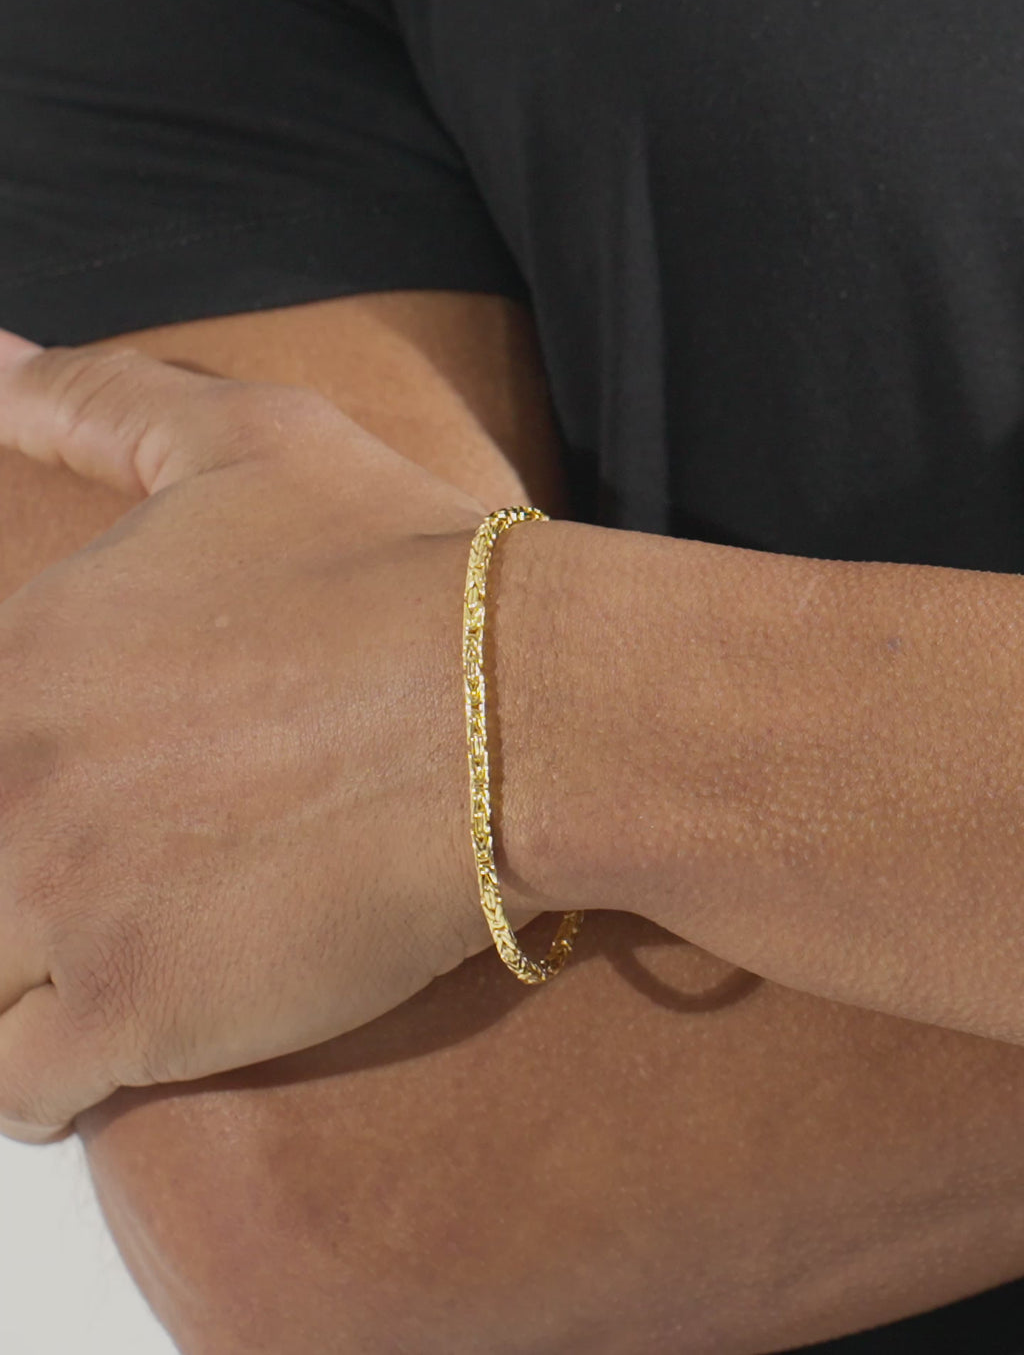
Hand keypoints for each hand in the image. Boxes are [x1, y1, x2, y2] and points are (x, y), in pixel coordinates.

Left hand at [0, 330, 536, 1142]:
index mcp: (19, 659)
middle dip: (12, 886)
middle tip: (89, 884)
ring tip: (86, 966)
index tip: (65, 798)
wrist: (524, 706)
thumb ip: (102, 403)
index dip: (14, 783)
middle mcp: (11, 782)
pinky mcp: (140, 1015)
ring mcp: (64, 906)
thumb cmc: (402, 568)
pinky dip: (52, 1079)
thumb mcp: (249, 442)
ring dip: (11, 986)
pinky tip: (116, 1039)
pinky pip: (21, 1092)